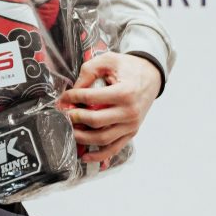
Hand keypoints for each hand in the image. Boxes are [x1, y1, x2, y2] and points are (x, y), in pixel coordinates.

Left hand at [55, 51, 158, 167]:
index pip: (90, 98)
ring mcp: (131, 125)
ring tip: (70, 130)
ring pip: (102, 139)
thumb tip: (74, 90)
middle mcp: (129, 112)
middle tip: (65, 114)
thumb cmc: (129, 68)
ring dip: (82, 138)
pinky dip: (98, 155)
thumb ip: (89, 71)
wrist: (152, 76)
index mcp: (124, 92)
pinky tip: (85, 155)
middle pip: (95, 121)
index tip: (63, 98)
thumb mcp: (108, 60)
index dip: (73, 98)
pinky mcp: (131, 132)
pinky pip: (113, 148)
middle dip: (75, 119)